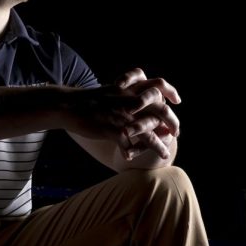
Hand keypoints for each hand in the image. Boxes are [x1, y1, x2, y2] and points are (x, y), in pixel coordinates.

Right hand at [66, 69, 180, 161]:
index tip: (176, 101)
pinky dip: (133, 153)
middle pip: (160, 109)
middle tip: (176, 132)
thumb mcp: (110, 91)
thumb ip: (126, 93)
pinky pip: (129, 144)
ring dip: (159, 145)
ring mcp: (122, 116)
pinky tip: (132, 159)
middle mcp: (129, 101)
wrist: (68, 104)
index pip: (157, 86)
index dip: (170, 92)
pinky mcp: (112, 130)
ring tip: (166, 154)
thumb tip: (136, 98)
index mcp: (130, 89)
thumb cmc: (87, 100)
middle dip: (172, 122)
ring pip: (148, 131)